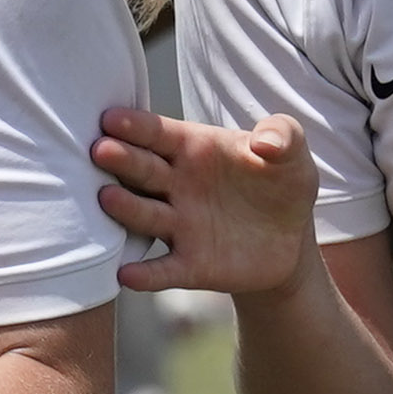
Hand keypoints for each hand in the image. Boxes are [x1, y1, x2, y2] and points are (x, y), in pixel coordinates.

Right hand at [92, 106, 319, 295]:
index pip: (158, 134)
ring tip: (108, 198)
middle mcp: (176, 186)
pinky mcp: (189, 265)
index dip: (137, 125)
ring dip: (126, 208)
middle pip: (143, 170)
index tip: (112, 118)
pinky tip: (127, 275)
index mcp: (193, 150)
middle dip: (122, 160)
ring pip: (145, 215)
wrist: (289, 240)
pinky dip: (145, 274)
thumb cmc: (280, 183)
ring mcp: (179, 226)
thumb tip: (266, 143)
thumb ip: (282, 135)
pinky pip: (164, 269)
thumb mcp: (291, 153)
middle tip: (101, 150)